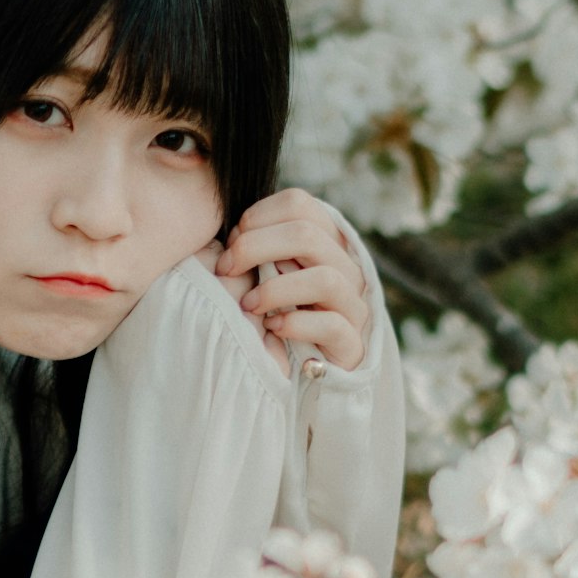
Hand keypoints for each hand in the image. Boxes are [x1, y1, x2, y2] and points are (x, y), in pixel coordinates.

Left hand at [212, 188, 369, 374]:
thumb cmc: (274, 314)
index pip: (299, 204)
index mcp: (325, 241)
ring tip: (248, 304)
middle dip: (254, 247)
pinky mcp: (352, 343)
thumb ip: (255, 248)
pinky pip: (331, 324)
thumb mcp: (264, 274)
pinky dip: (295, 324)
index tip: (230, 243)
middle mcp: (345, 267)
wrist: (303, 373)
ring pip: (324, 278)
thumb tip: (230, 231)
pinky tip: (271, 328)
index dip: (257, 217)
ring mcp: (352, 305)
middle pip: (307, 234)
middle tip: (225, 270)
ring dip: (275, 289)